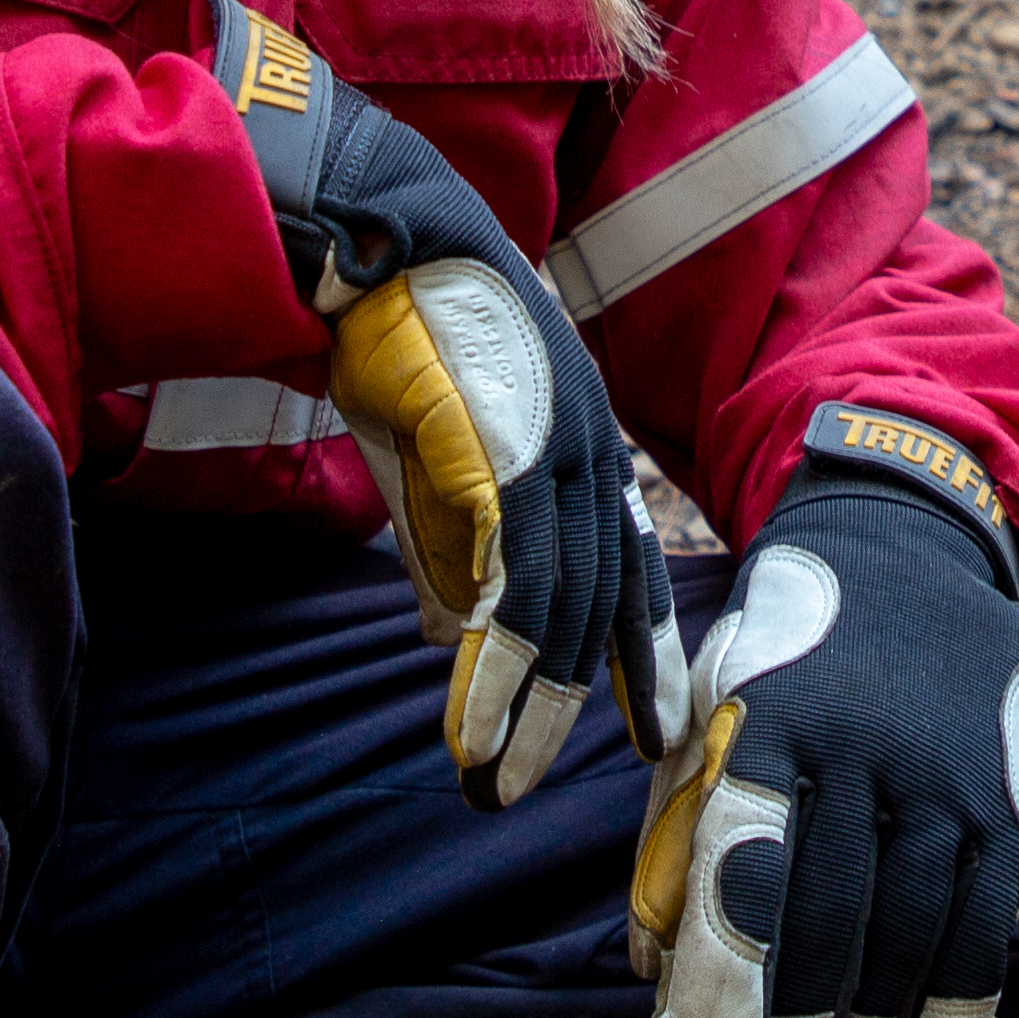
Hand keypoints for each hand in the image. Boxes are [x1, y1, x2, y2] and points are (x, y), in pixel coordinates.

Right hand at [228, 2, 681, 805]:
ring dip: (529, 705)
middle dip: (589, 698)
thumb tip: (458, 630)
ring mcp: (552, 451)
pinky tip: (474, 725)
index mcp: (582, 442)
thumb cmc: (397, 336)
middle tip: (565, 778)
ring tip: (497, 778)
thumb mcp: (434, 451)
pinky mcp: (501, 457)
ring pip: (560, 606)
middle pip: (605, 598)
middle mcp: (587, 449)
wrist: (366, 238)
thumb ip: (450, 538)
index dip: (638, 647)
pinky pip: (511, 587)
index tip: (652, 724)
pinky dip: (492, 668)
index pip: (626, 563)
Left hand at [631, 408, 1018, 1017]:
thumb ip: (677, 849)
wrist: (907, 560)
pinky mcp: (1009, 810)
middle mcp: (869, 747)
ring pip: (912, 943)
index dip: (724, 979)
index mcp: (771, 719)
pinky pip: (987, 937)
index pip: (746, 867)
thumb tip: (662, 991)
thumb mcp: (705, 720)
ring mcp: (950, 779)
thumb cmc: (780, 668)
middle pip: (832, 923)